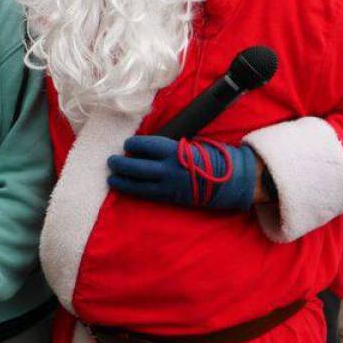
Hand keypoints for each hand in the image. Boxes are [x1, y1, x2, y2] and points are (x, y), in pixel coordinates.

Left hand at [107, 135, 256, 210]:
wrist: (231, 180)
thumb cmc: (212, 158)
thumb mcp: (190, 145)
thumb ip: (168, 147)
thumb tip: (147, 147)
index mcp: (174, 150)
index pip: (145, 144)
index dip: (133, 144)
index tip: (128, 144)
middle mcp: (168, 168)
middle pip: (136, 165)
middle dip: (120, 163)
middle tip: (111, 161)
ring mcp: (168, 185)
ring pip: (137, 183)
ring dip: (122, 180)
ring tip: (112, 178)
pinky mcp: (170, 197)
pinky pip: (147, 194)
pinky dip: (133, 191)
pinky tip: (124, 189)